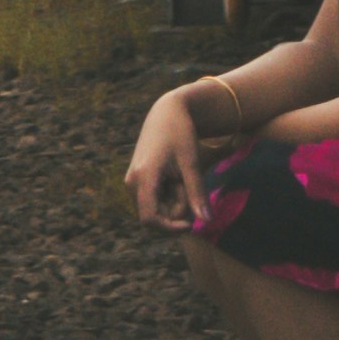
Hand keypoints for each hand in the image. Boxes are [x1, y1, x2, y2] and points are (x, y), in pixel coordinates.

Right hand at [127, 85, 222, 230]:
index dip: (171, 228)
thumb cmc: (180, 133)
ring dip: (174, 200)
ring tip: (180, 175)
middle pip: (156, 215)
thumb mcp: (191, 162)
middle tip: (188, 183)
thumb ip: (197, 193)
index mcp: (143, 177)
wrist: (167, 111)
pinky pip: (154, 199)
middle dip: (176, 209)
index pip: (150, 219)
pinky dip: (169, 194)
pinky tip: (173, 175)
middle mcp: (132, 181)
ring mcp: (133, 180)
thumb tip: (206, 222)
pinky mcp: (137, 178)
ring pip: (157, 208)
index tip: (192, 224)